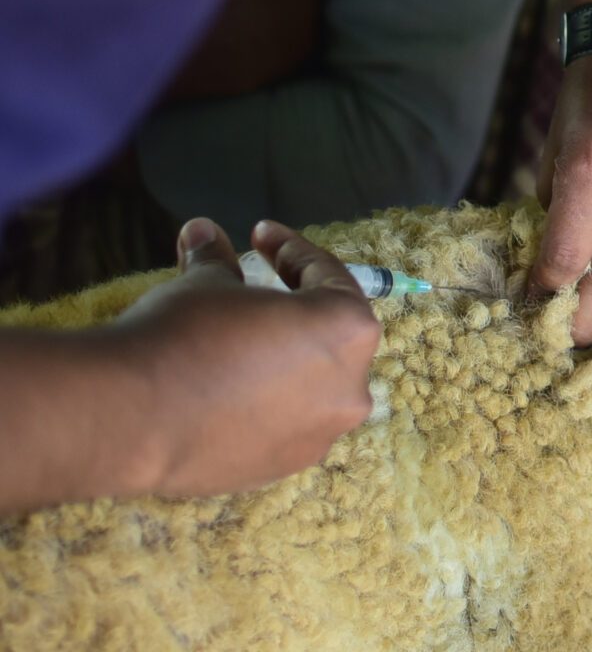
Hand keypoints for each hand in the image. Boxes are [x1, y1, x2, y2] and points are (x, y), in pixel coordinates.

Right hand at [113, 219, 379, 498]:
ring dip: (282, 360)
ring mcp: (319, 435)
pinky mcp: (282, 469)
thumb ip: (216, 258)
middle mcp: (350, 387)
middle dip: (295, 308)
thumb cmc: (187, 333)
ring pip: (311, 386)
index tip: (260, 235)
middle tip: (256, 289)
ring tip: (240, 342)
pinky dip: (263, 403)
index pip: (328, 277)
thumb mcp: (206, 282)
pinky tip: (227, 392)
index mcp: (349, 330)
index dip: (290, 250)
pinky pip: (283, 424)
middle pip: (330, 337)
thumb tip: (203, 231)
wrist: (133, 416)